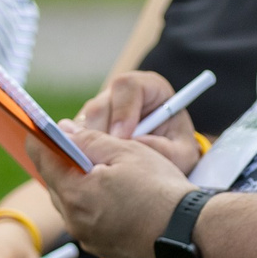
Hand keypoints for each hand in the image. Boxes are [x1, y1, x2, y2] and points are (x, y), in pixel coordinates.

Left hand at [31, 125, 199, 257]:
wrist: (190, 236)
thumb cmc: (161, 191)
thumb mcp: (126, 151)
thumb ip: (89, 139)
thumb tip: (63, 130)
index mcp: (75, 193)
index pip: (41, 157)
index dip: (43, 137)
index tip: (49, 127)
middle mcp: (74, 220)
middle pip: (54, 181)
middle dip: (65, 161)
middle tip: (88, 145)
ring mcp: (87, 238)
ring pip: (71, 201)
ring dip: (81, 184)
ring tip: (108, 170)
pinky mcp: (101, 248)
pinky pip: (86, 219)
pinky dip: (94, 204)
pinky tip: (118, 195)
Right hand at [76, 73, 200, 169]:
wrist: (165, 160)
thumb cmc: (176, 151)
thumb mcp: (182, 153)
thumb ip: (167, 149)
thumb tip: (139, 145)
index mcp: (148, 88)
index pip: (127, 86)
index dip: (122, 110)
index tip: (124, 137)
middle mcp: (119, 95)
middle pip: (99, 106)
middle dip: (102, 135)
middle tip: (108, 160)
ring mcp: (100, 110)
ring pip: (83, 123)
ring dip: (90, 147)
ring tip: (104, 169)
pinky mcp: (85, 128)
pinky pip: (75, 139)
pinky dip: (82, 155)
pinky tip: (94, 170)